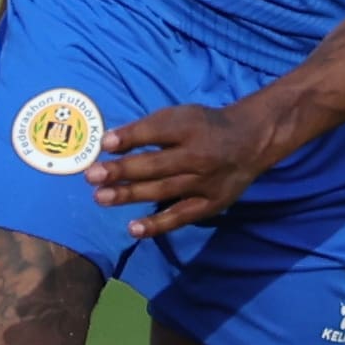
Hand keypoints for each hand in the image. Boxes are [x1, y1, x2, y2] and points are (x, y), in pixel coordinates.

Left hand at [91, 96, 273, 236]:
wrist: (252, 140)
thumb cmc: (205, 127)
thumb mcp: (181, 115)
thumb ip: (149, 128)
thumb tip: (109, 144)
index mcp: (191, 126)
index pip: (157, 130)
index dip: (131, 136)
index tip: (104, 143)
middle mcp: (199, 154)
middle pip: (155, 164)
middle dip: (122, 171)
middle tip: (92, 176)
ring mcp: (206, 181)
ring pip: (163, 190)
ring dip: (130, 195)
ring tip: (101, 198)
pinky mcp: (211, 203)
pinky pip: (180, 216)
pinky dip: (157, 224)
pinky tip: (133, 228)